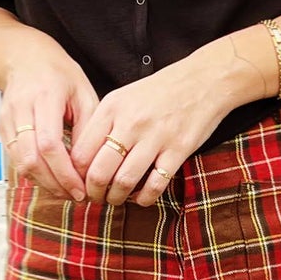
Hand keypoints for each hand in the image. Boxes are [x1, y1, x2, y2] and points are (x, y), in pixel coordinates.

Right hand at [0, 32, 100, 200]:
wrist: (24, 58)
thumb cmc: (59, 74)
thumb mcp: (84, 93)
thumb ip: (87, 128)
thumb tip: (87, 165)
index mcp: (44, 97)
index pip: (49, 144)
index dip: (64, 172)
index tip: (81, 188)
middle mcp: (21, 109)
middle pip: (31, 159)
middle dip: (54, 184)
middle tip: (75, 196)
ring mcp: (7, 119)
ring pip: (20, 163)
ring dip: (44, 183)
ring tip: (66, 191)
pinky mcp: (1, 128)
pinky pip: (15, 159)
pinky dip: (34, 174)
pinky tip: (52, 179)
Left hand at [69, 35, 266, 206]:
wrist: (204, 80)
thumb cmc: (160, 91)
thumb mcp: (124, 98)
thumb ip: (103, 124)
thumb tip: (83, 159)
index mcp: (112, 108)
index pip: (81, 152)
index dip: (76, 175)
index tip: (80, 183)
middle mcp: (130, 122)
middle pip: (99, 171)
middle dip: (93, 193)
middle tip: (96, 197)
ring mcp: (155, 136)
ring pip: (124, 181)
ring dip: (116, 198)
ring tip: (117, 198)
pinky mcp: (178, 149)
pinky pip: (155, 184)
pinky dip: (144, 198)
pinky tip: (142, 197)